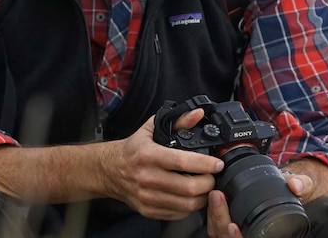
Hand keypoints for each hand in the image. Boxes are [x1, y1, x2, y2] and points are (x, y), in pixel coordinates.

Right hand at [98, 108, 224, 219]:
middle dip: (208, 183)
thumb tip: (197, 114)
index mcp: (149, 155)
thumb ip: (178, 120)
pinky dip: (189, 207)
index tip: (218, 164)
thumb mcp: (152, 128)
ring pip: (186, 205)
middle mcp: (147, 178)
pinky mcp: (147, 210)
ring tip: (204, 187)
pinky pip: (177, 214)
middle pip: (188, 188)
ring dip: (202, 197)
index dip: (205, 164)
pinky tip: (190, 197)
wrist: (110, 170)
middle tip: (212, 176)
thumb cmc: (133, 149)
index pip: (182, 162)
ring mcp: (147, 197)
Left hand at [206, 164, 323, 236]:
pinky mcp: (228, 223)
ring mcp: (238, 231)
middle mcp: (250, 234)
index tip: (233, 226)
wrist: (288, 190)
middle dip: (220, 220)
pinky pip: (216, 226)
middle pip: (227, 237)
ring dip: (215, 215)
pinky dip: (213, 214)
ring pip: (219, 233)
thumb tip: (296, 185)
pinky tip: (213, 198)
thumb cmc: (291, 193)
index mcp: (266, 234)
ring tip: (215, 195)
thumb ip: (302, 185)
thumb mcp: (301, 187)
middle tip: (218, 197)